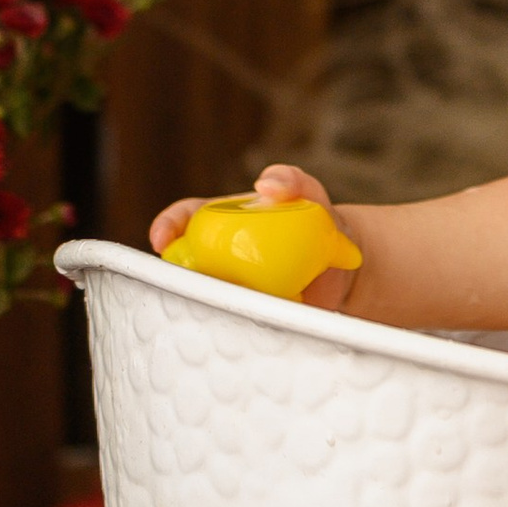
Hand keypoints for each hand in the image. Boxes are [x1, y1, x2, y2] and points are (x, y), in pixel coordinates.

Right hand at [149, 165, 353, 308]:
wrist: (345, 264)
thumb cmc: (319, 220)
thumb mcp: (309, 194)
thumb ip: (292, 180)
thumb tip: (263, 185)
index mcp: (221, 222)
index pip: (183, 220)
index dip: (166, 226)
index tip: (162, 240)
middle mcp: (217, 255)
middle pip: (183, 265)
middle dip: (175, 275)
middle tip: (193, 282)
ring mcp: (231, 287)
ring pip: (204, 298)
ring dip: (205, 303)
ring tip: (229, 302)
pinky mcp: (249, 314)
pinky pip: (233, 322)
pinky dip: (233, 326)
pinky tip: (249, 327)